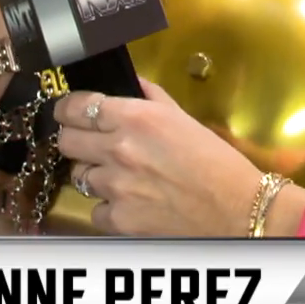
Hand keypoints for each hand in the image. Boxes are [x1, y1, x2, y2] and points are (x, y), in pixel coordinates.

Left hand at [55, 79, 276, 236]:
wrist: (238, 210)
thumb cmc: (218, 162)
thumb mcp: (184, 119)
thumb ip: (151, 98)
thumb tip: (131, 83)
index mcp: (136, 117)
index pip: (76, 107)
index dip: (68, 109)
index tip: (69, 112)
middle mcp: (118, 149)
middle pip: (66, 140)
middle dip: (75, 140)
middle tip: (90, 144)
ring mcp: (115, 187)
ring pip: (78, 176)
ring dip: (93, 174)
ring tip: (118, 176)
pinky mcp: (119, 220)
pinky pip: (95, 210)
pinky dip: (108, 208)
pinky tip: (130, 203)